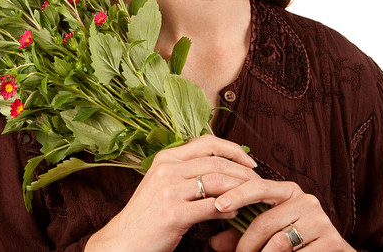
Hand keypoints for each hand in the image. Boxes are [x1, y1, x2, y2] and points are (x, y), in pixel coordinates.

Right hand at [85, 135, 258, 251]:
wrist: (123, 240)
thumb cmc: (147, 214)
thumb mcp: (162, 184)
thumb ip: (186, 172)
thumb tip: (221, 170)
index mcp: (166, 158)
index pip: (207, 142)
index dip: (234, 149)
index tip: (250, 162)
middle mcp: (167, 169)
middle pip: (217, 162)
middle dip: (244, 172)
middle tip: (259, 183)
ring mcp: (169, 190)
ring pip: (217, 182)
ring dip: (240, 190)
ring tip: (252, 198)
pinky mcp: (173, 213)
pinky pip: (211, 207)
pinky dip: (228, 209)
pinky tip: (234, 213)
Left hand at [208, 179, 354, 251]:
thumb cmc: (293, 242)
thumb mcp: (267, 233)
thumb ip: (240, 234)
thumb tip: (213, 243)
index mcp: (288, 191)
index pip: (258, 187)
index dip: (236, 194)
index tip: (217, 205)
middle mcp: (306, 200)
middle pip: (264, 221)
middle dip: (246, 243)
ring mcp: (320, 220)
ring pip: (279, 242)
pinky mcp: (331, 241)